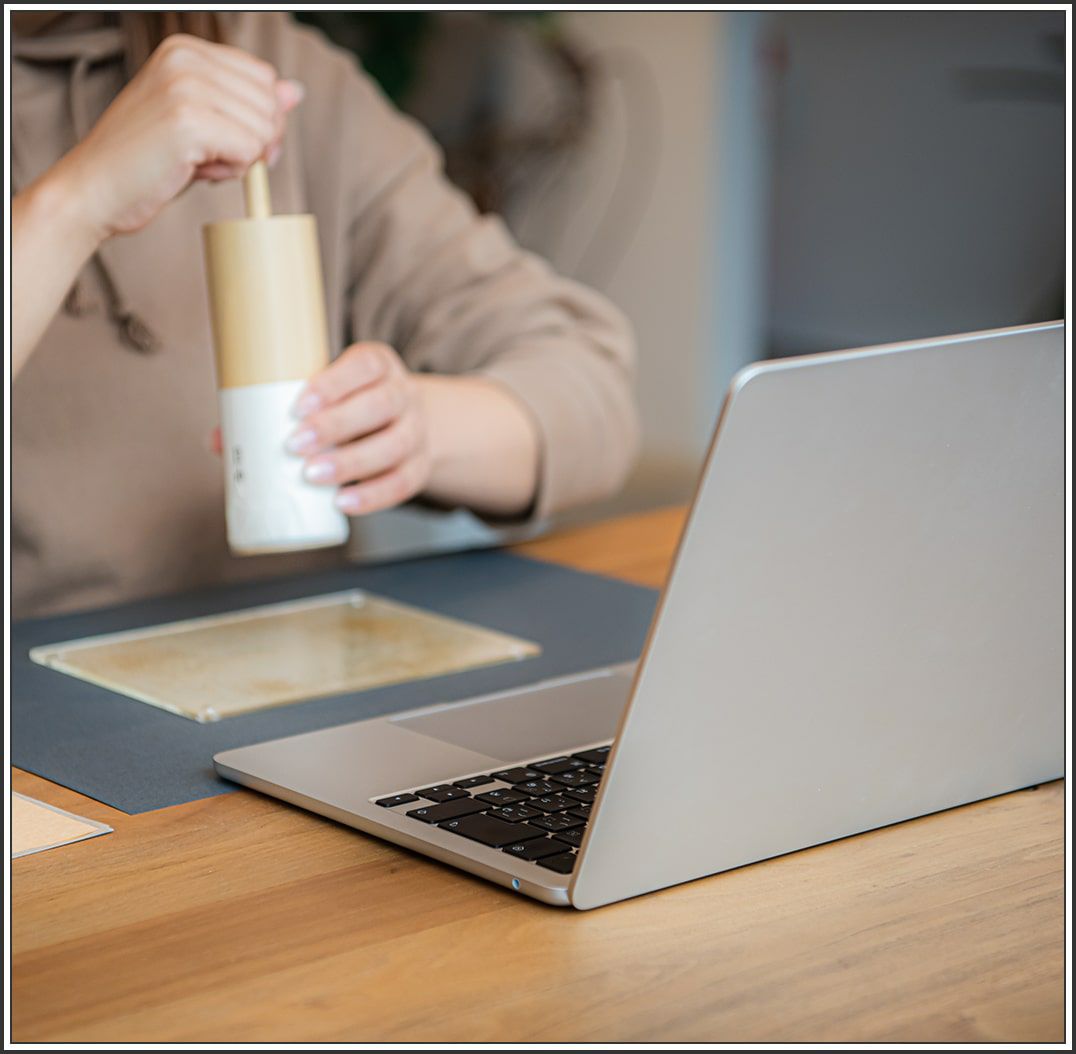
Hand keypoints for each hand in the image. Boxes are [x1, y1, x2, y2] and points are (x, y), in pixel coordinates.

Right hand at [52, 34, 300, 239]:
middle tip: (207, 156)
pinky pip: (249, 152)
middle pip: (270, 104)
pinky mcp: (187, 121)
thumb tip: (295, 91)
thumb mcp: (203, 124)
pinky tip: (194, 171)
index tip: (227, 141)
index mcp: (185, 49)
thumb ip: (246, 103)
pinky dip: (230, 172)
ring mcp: (185, 86)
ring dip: (239, 159)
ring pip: (264, 130)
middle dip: (251, 141)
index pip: (264, 78)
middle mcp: (185, 57)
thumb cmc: (147, 162)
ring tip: (196, 162)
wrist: (93, 189)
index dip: (259, 118)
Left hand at [285, 343, 432, 515]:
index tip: (298, 406)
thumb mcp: (330, 392)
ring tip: (312, 475)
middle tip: (294, 445)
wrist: (406, 423)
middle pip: (381, 405)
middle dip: (336, 425)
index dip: (333, 383)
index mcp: (379, 365)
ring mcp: (416, 432)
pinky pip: (403, 483)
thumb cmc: (350, 405)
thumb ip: (285, 407)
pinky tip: (343, 503)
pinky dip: (374, 495)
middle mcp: (404, 395)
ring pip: (394, 445)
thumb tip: (222, 439)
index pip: (365, 365)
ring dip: (352, 463)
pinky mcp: (419, 468)